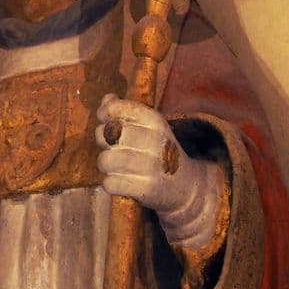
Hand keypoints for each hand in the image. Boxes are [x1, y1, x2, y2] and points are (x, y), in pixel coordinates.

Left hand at [96, 94, 224, 249]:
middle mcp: (154, 140)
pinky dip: (111, 184)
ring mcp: (151, 165)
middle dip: (103, 141)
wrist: (186, 186)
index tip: (104, 119)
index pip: (118, 108)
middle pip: (108, 134)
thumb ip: (126, 111)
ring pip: (105, 160)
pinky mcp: (146, 188)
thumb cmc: (159, 151)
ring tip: (117, 166)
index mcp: (155, 120)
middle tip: (113, 147)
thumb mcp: (150, 127)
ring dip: (107, 165)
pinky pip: (110, 183)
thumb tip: (106, 99)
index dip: (105, 112)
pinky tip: (122, 181)